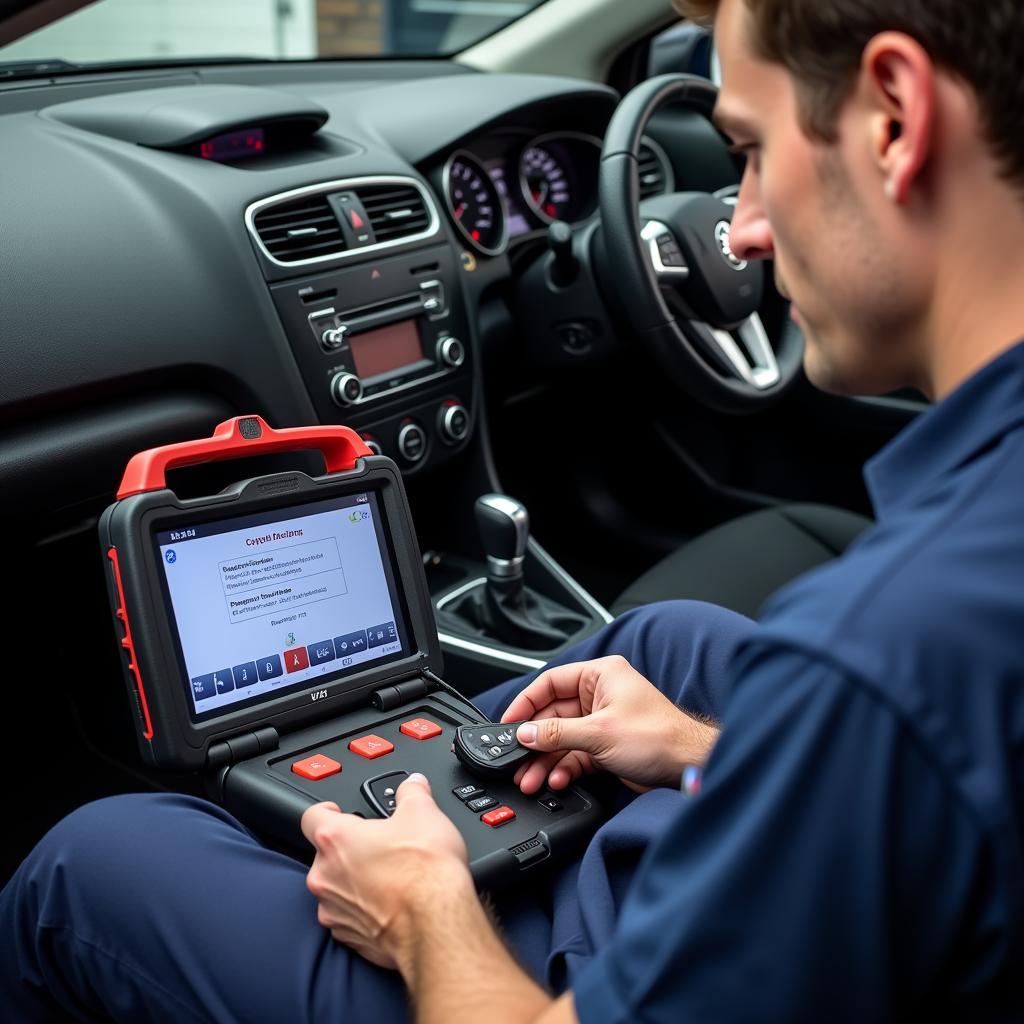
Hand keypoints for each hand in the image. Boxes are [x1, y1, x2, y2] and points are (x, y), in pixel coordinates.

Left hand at [301, 774, 472, 969]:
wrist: (436, 923)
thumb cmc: (425, 872)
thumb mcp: (424, 812)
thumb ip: (412, 792)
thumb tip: (413, 785)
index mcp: (335, 839)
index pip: (311, 816)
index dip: (327, 810)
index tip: (339, 812)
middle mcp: (325, 876)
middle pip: (326, 854)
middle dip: (350, 849)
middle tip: (379, 845)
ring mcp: (333, 910)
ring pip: (336, 888)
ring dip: (355, 880)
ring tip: (389, 876)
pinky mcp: (348, 937)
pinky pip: (348, 916)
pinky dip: (364, 909)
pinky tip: (391, 903)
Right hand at [501, 655, 717, 794]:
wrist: (688, 766)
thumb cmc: (659, 737)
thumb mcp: (599, 733)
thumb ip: (557, 734)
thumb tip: (526, 733)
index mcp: (600, 676)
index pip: (550, 683)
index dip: (526, 703)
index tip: (509, 723)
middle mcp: (600, 695)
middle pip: (553, 715)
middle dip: (535, 741)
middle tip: (517, 759)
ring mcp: (603, 721)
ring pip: (563, 738)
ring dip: (546, 759)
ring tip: (531, 779)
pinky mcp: (607, 746)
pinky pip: (576, 754)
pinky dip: (564, 767)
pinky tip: (555, 780)